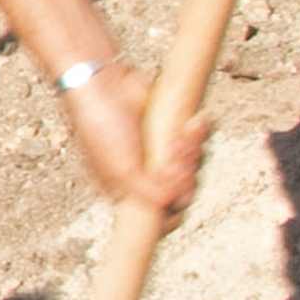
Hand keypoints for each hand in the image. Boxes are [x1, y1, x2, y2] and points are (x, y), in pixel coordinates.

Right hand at [62, 65, 203, 218]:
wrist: (102, 82)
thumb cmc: (100, 127)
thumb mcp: (120, 168)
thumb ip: (146, 193)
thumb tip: (173, 206)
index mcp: (128, 191)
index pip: (159, 216)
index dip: (173, 211)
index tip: (176, 199)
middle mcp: (146, 174)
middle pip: (182, 190)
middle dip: (185, 176)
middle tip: (177, 159)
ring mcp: (161, 151)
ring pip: (193, 165)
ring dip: (193, 152)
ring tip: (183, 135)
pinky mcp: (173, 128)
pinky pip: (197, 138)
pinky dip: (200, 133)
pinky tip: (194, 123)